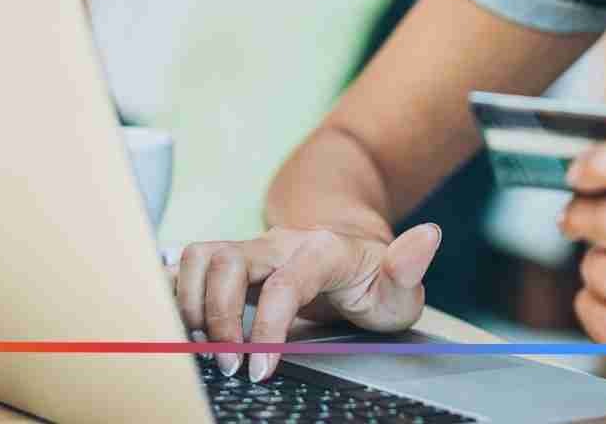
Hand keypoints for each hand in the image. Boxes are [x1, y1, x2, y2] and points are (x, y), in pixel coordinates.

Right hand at [171, 222, 443, 382]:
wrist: (352, 255)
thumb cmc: (374, 280)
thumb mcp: (400, 285)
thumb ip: (409, 266)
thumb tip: (428, 236)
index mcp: (322, 251)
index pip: (284, 283)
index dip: (267, 328)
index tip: (262, 370)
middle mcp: (279, 243)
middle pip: (228, 260)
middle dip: (218, 316)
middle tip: (229, 363)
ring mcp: (252, 249)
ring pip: (201, 255)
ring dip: (192, 301)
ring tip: (204, 343)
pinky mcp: (231, 260)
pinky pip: (190, 263)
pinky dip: (177, 291)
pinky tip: (184, 324)